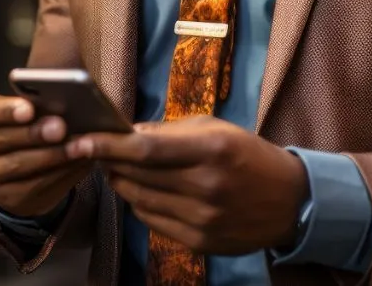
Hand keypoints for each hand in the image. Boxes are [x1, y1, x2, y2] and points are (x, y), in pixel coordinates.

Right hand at [0, 95, 91, 218]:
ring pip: (18, 166)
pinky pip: (33, 187)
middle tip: (61, 127)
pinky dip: (60, 173)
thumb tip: (65, 104)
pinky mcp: (5, 197)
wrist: (16, 168)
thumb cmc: (25, 127)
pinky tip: (79, 163)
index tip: (29, 109)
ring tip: (79, 146)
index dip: (7, 110)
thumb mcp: (25, 112)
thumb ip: (38, 107)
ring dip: (53, 156)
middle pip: (2, 140)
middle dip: (35, 134)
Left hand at [70, 116, 307, 254]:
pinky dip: (140, 204)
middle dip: (108, 162)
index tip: (81, 141)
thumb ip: (169, 132)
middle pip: (137, 176)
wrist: (291, 202)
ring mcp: (203, 218)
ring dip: (121, 183)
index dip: (108, 146)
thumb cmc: (248, 156)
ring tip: (116, 168)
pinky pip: (152, 220)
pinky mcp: (200, 242)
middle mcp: (206, 186)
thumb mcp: (216, 130)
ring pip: (139, 200)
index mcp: (211, 150)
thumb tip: (126, 133)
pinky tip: (143, 191)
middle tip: (90, 150)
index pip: (145, 150)